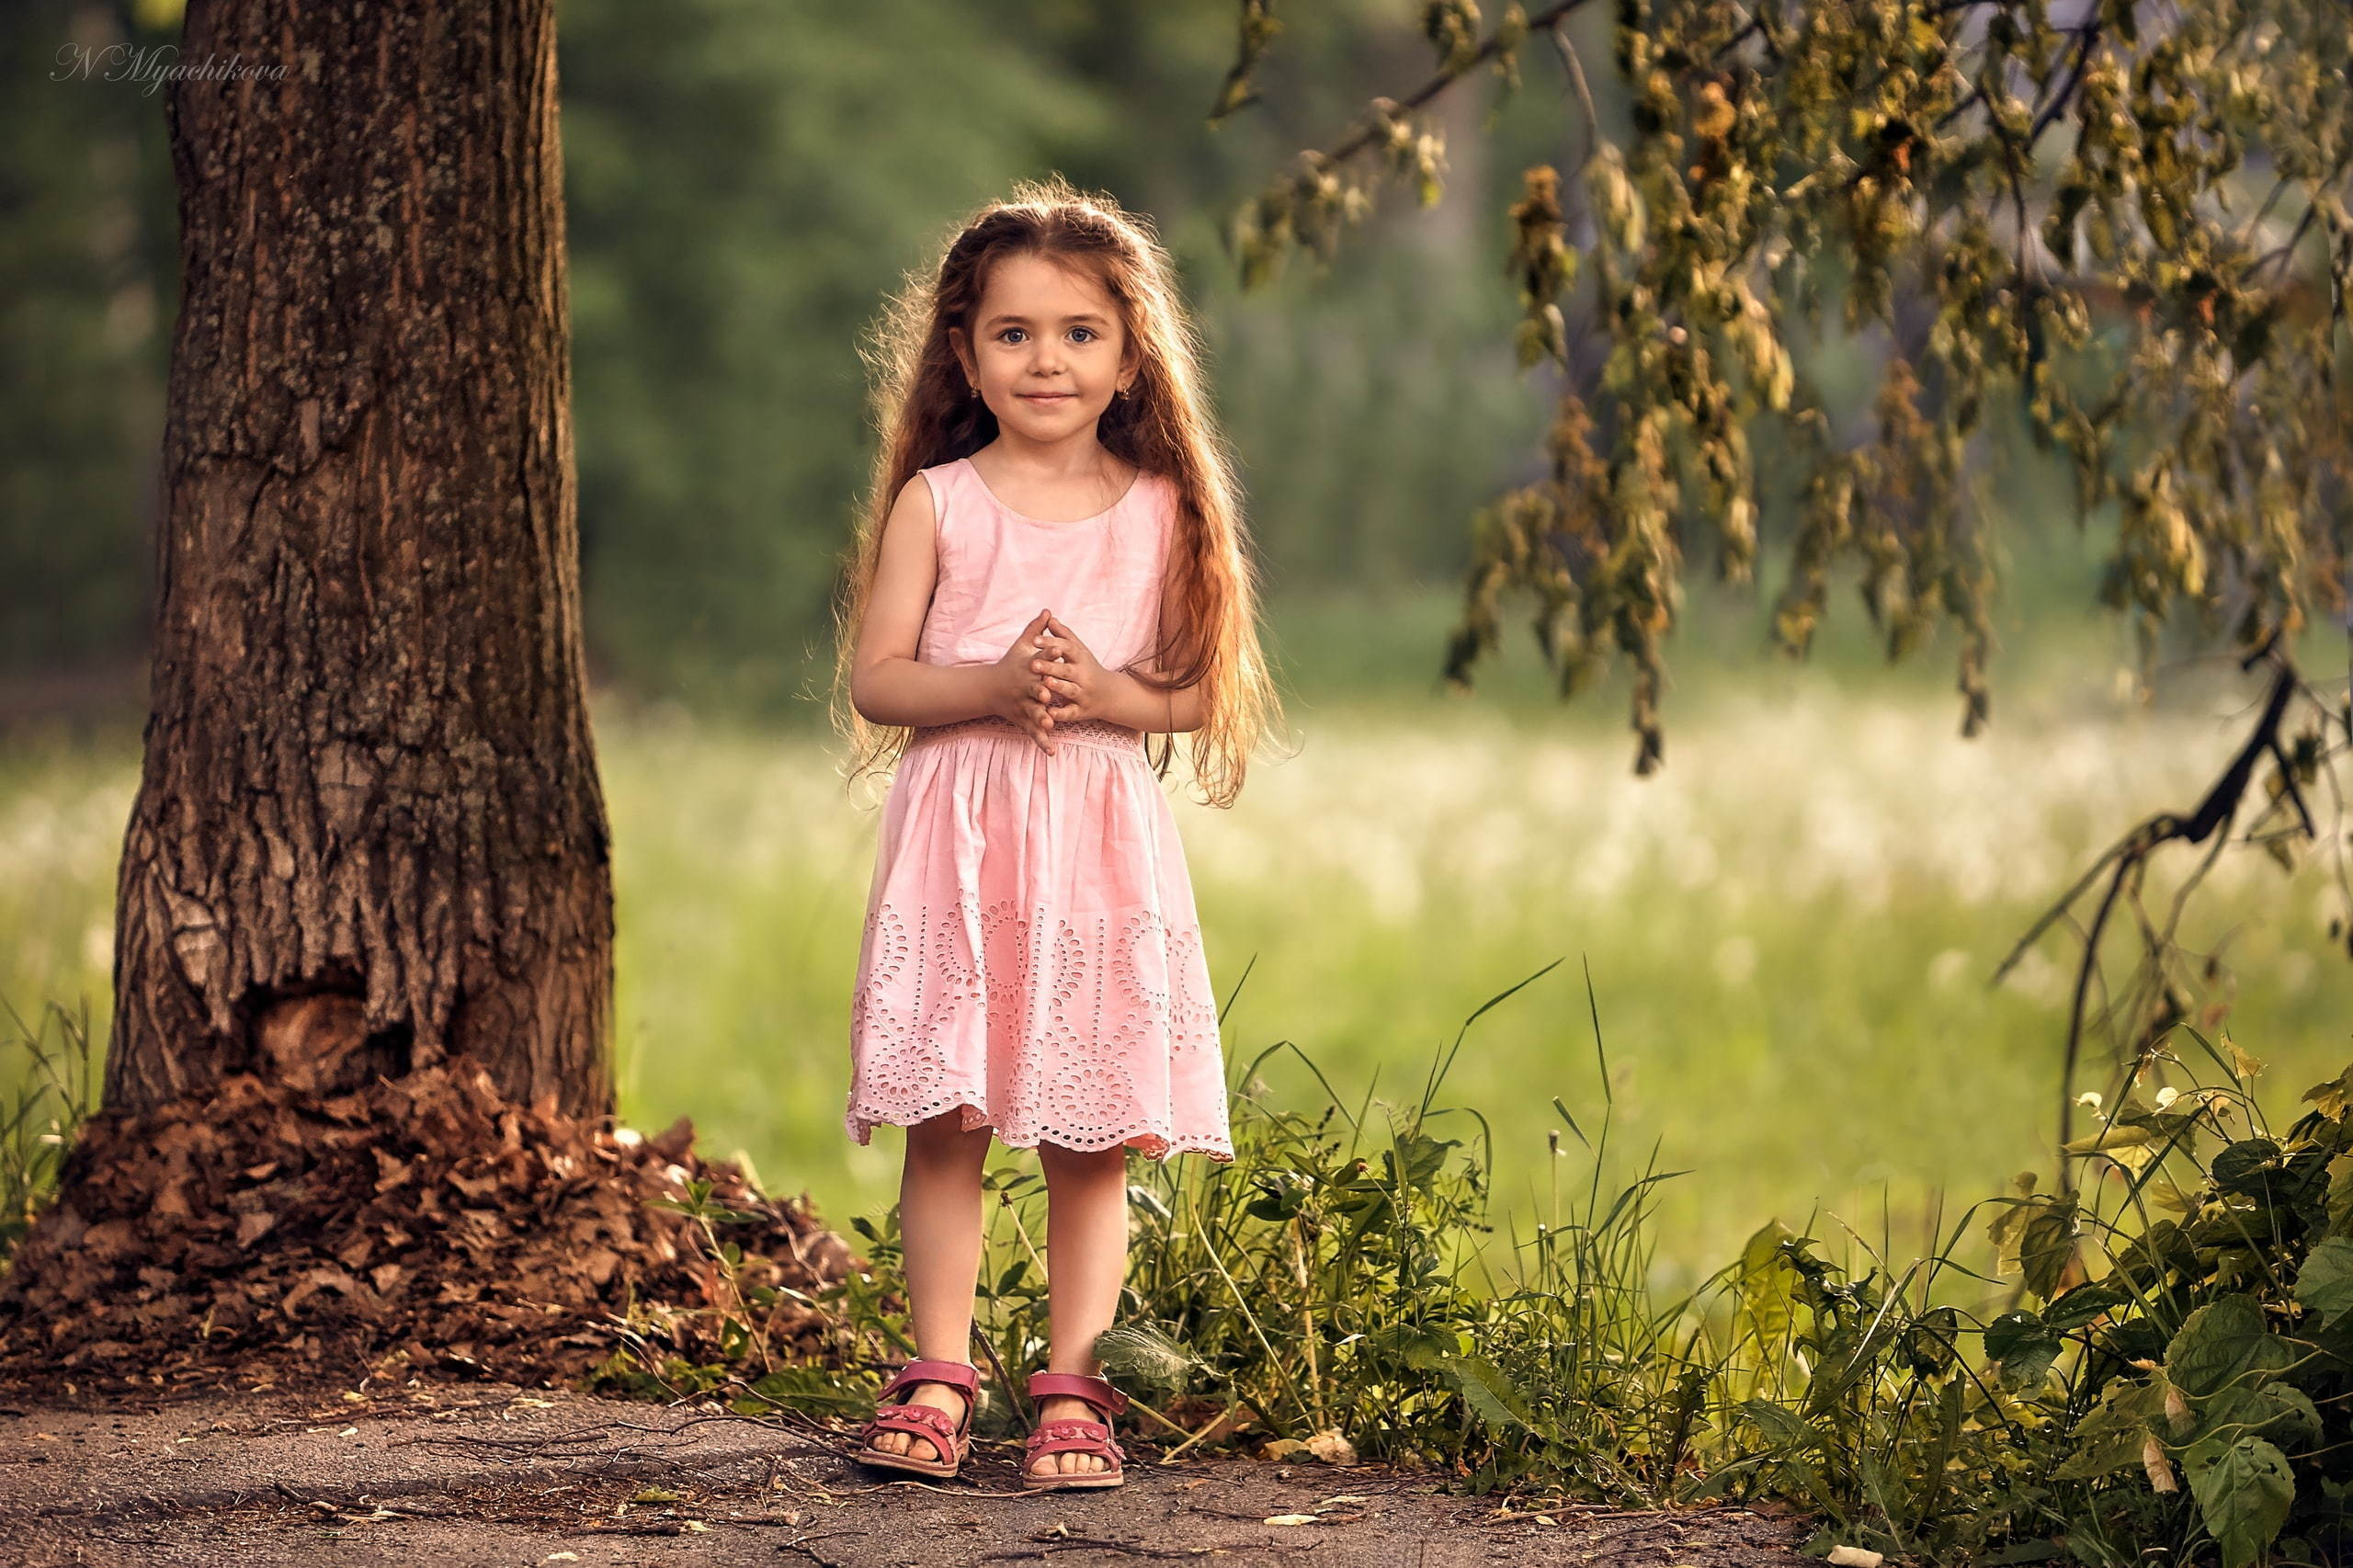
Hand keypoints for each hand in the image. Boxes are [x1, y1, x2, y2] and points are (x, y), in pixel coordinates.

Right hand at [987, 609, 1063, 753]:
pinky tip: (1052, 751)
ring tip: (1050, 724)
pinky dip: (1042, 742)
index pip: (1039, 661)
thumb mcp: (1020, 646)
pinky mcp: (1024, 720)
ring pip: (1033, 713)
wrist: (988, 689)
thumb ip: (1036, 629)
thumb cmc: (1009, 665)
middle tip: (1047, 694)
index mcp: (1027, 669)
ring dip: (1040, 718)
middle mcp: (1024, 688)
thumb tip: (1048, 610)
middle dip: (1040, 692)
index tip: (1058, 651)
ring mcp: (1023, 705)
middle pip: (1034, 689)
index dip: (1048, 656)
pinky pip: (1034, 732)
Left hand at [1029, 615, 1110, 725]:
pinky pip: (1071, 713)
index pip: (1067, 648)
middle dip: (1050, 667)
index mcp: (1081, 658)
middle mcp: (1084, 675)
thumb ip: (1063, 636)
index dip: (1051, 643)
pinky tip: (1049, 713)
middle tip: (1032, 664)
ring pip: (1070, 690)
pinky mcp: (1081, 711)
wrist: (1110, 695)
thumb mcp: (1079, 651)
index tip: (1034, 640)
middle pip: (1067, 670)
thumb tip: (1049, 618)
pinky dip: (1061, 714)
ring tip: (1045, 683)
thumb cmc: (1088, 668)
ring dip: (1058, 687)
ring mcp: (1083, 694)